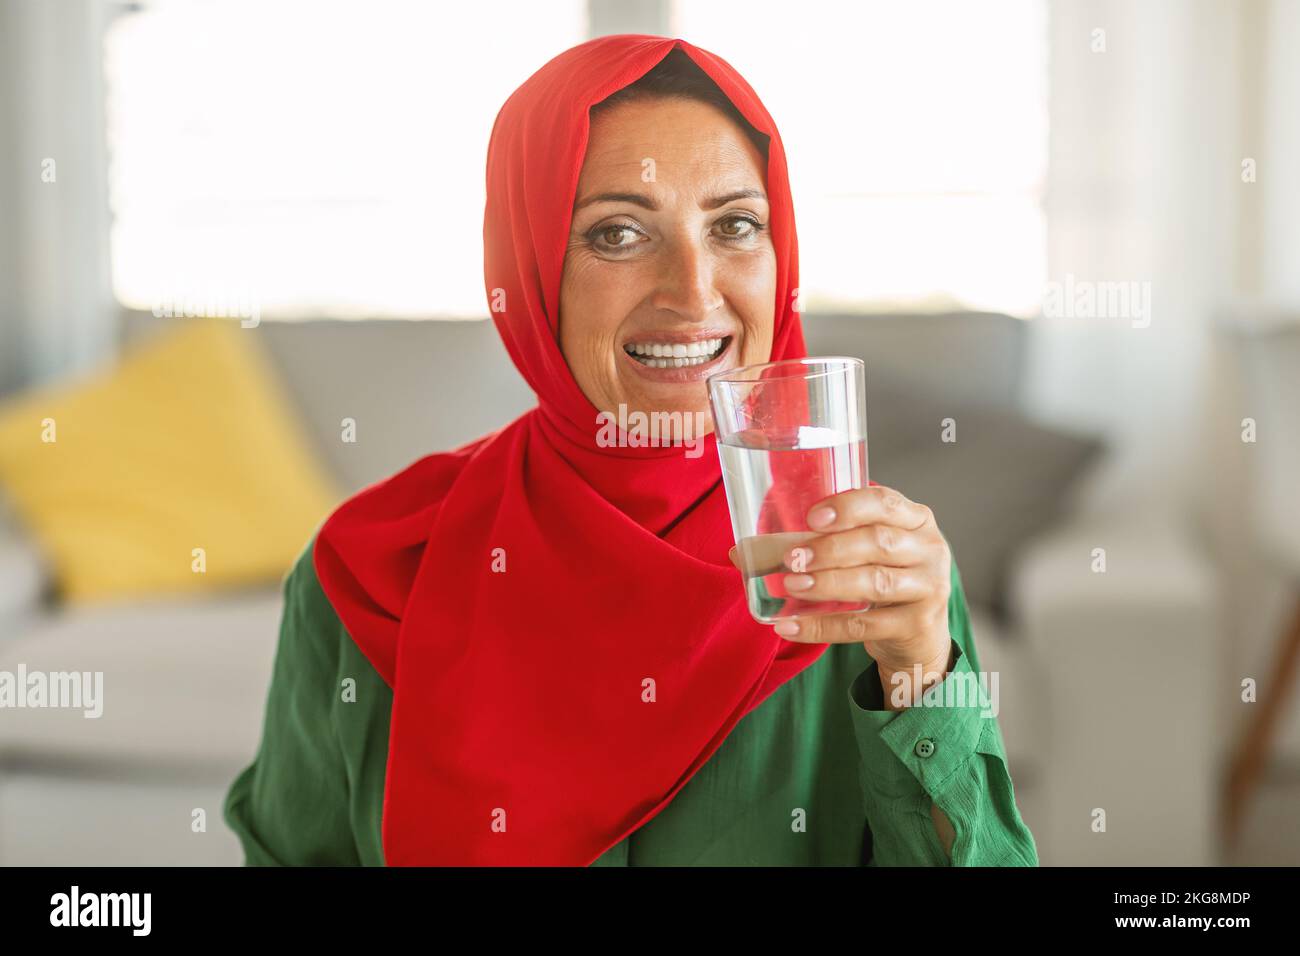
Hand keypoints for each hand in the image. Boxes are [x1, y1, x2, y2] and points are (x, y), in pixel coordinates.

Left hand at [730, 485, 953, 706]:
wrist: (918, 635)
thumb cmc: (882, 578)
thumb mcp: (864, 551)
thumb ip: (819, 541)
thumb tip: (742, 552)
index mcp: (915, 519)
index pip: (884, 502)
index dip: (847, 507)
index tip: (811, 518)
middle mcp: (929, 549)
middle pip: (878, 542)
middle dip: (830, 549)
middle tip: (792, 559)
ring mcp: (928, 588)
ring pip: (875, 582)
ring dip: (828, 584)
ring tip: (792, 586)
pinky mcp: (917, 625)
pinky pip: (864, 626)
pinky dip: (823, 626)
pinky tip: (791, 626)